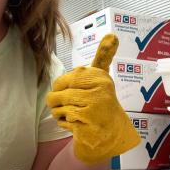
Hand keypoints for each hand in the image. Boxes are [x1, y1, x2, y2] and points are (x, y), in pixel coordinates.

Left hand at [46, 33, 139, 164]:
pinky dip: (64, 123)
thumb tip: (112, 34)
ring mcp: (93, 106)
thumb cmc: (101, 102)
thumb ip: (104, 56)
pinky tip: (77, 124)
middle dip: (57, 101)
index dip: (61, 89)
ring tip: (74, 115)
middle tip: (68, 106)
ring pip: (58, 106)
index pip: (63, 80)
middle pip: (58, 92)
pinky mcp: (88, 122)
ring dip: (60, 113)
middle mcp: (99, 89)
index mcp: (99, 76)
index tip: (73, 94)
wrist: (111, 134)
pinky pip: (63, 119)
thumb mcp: (101, 77)